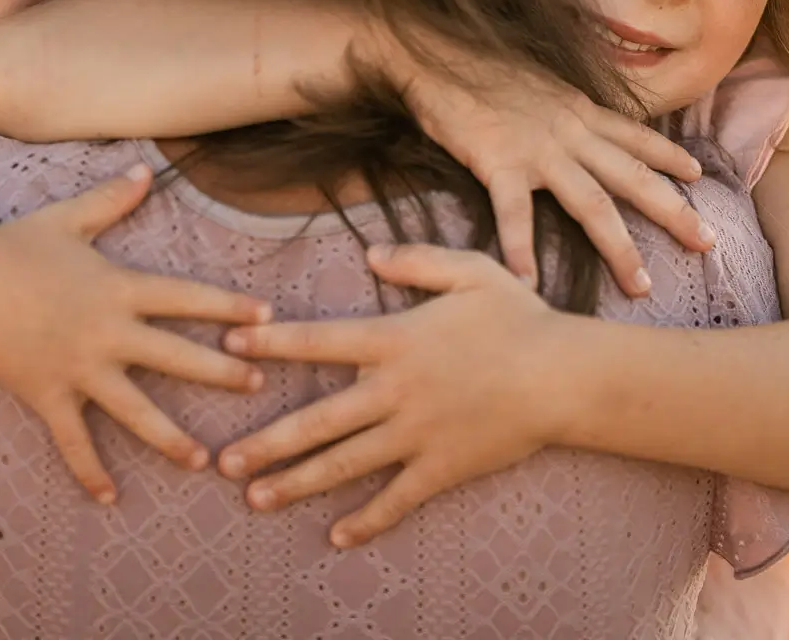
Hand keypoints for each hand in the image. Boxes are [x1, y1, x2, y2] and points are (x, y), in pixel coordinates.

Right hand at [0, 163, 272, 503]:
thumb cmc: (14, 245)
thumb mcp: (69, 217)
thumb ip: (112, 199)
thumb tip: (145, 169)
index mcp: (119, 288)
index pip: (187, 298)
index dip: (229, 305)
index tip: (267, 315)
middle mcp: (108, 332)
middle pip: (176, 357)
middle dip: (221, 372)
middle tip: (257, 385)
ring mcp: (80, 368)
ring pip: (135, 410)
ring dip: (170, 437)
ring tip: (203, 459)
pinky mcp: (49, 394)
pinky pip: (74, 440)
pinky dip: (89, 470)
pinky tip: (109, 497)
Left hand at [216, 242, 574, 546]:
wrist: (564, 376)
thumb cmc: (519, 318)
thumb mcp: (470, 270)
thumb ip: (416, 260)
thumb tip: (371, 254)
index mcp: (395, 339)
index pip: (318, 341)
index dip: (272, 344)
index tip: (230, 348)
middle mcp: (395, 390)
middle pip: (318, 419)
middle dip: (267, 442)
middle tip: (223, 462)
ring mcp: (416, 433)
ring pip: (345, 463)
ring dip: (297, 483)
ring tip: (255, 500)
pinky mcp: (442, 466)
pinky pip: (397, 498)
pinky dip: (367, 519)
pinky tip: (336, 535)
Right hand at [388, 40, 711, 294]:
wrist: (434, 51)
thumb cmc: (476, 65)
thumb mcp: (535, 81)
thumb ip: (557, 106)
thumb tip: (569, 118)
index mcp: (578, 109)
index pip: (635, 136)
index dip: (669, 156)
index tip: (698, 176)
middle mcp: (570, 131)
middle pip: (633, 177)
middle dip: (674, 211)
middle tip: (707, 243)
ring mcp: (537, 149)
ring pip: (593, 204)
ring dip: (620, 247)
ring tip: (640, 285)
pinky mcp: (498, 162)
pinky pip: (516, 214)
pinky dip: (522, 251)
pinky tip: (527, 285)